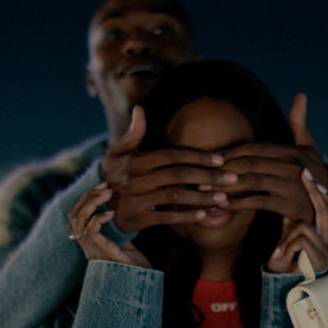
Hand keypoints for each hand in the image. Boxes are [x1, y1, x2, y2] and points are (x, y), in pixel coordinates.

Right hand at [67, 182, 149, 266]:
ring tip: (108, 193)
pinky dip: (99, 218)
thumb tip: (123, 208)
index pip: (76, 216)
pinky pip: (90, 230)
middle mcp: (86, 246)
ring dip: (92, 202)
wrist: (142, 281)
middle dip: (87, 196)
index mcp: (89, 242)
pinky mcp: (101, 251)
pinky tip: (111, 213)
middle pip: (73, 215)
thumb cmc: (135, 264)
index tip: (102, 186)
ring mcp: (92, 249)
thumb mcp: (124, 242)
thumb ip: (118, 228)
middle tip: (105, 185)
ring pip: (78, 220)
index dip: (85, 199)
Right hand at [100, 106, 238, 232]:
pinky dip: (185, 217)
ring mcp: (136, 200)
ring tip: (224, 199)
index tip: (222, 159)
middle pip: (179, 175)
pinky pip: (166, 218)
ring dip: (202, 198)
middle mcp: (136, 179)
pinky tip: (204, 215)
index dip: (198, 156)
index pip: (173, 155)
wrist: (94, 205)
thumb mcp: (118, 151)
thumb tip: (139, 108)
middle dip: (209, 176)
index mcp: (136, 160)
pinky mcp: (137, 219)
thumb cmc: (114, 173)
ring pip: (176, 197)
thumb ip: (133, 133)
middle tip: (233, 179)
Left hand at [218, 93, 327, 223]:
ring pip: (252, 181)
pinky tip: (224, 205)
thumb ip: (300, 122)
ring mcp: (292, 187)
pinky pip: (259, 202)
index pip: (255, 147)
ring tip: (208, 190)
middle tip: (202, 172)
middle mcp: (292, 167)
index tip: (212, 156)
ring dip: (227, 186)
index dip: (232, 151)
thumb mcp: (309, 146)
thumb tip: (301, 95)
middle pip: (250, 163)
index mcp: (292, 152)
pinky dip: (239, 203)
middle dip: (224, 167)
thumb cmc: (313, 173)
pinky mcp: (292, 206)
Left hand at [266, 170, 327, 273]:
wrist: (281, 285)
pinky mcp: (319, 259)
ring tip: (282, 251)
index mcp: (326, 236)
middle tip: (303, 173)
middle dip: (312, 190)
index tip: (310, 176)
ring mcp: (327, 251)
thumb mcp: (288, 234)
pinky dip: (287, 245)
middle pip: (325, 210)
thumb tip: (290, 192)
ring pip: (304, 226)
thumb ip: (293, 217)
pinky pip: (300, 238)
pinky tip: (283, 256)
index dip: (324, 194)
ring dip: (287, 237)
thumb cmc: (284, 259)